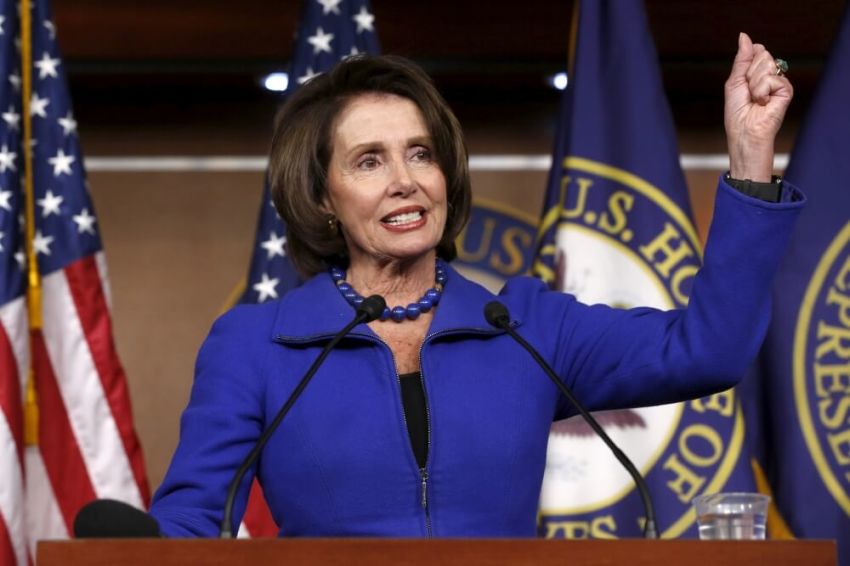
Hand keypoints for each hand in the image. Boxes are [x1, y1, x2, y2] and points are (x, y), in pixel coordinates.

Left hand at [724, 33, 792, 181]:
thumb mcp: (734, 81)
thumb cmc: (737, 112)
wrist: (744, 132)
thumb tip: (744, 36)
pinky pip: (772, 78)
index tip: (742, 80)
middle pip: (762, 54)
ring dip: (754, 84)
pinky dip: (762, 91)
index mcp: (757, 72)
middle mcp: (770, 75)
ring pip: (767, 64)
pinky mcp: (787, 90)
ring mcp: (779, 82)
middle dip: (749, 74)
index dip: (746, 62)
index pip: (756, 50)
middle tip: (748, 93)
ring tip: (755, 99)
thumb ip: (742, 58)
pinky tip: (763, 103)